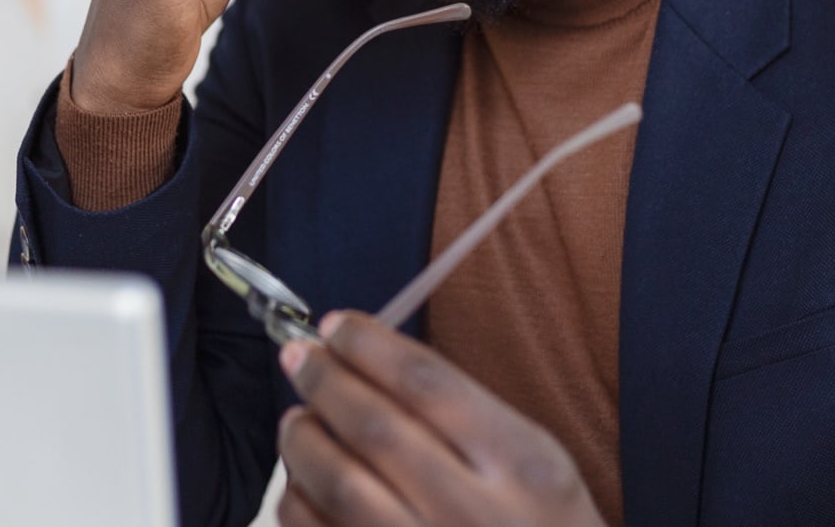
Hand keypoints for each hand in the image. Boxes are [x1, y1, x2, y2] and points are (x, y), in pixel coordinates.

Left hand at [274, 312, 606, 526]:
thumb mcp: (537, 464)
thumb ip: (468, 415)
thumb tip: (369, 361)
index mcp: (522, 467)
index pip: (427, 383)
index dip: (368, 346)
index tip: (337, 327)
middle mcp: (473, 514)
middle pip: (374, 427)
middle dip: (324, 380)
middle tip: (300, 358)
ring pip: (336, 483)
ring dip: (303, 439)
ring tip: (299, 420)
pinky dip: (297, 498)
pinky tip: (303, 481)